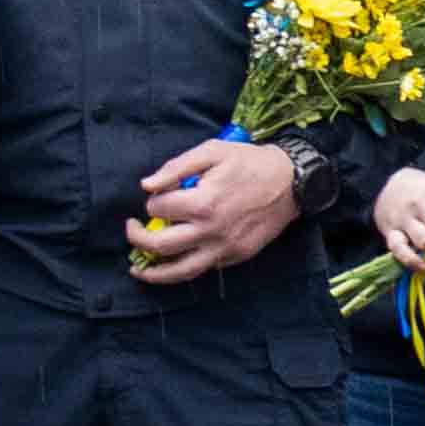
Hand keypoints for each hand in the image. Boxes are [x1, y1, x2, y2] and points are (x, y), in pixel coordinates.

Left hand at [125, 135, 305, 285]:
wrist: (292, 183)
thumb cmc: (250, 163)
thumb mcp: (213, 152)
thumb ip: (176, 167)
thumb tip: (147, 185)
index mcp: (203, 201)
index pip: (158, 208)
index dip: (153, 200)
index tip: (160, 194)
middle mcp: (211, 230)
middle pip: (159, 244)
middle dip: (137, 237)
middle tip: (132, 229)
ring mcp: (224, 247)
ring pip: (179, 271)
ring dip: (153, 273)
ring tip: (138, 270)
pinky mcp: (236, 256)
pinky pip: (203, 269)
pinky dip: (183, 269)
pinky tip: (173, 263)